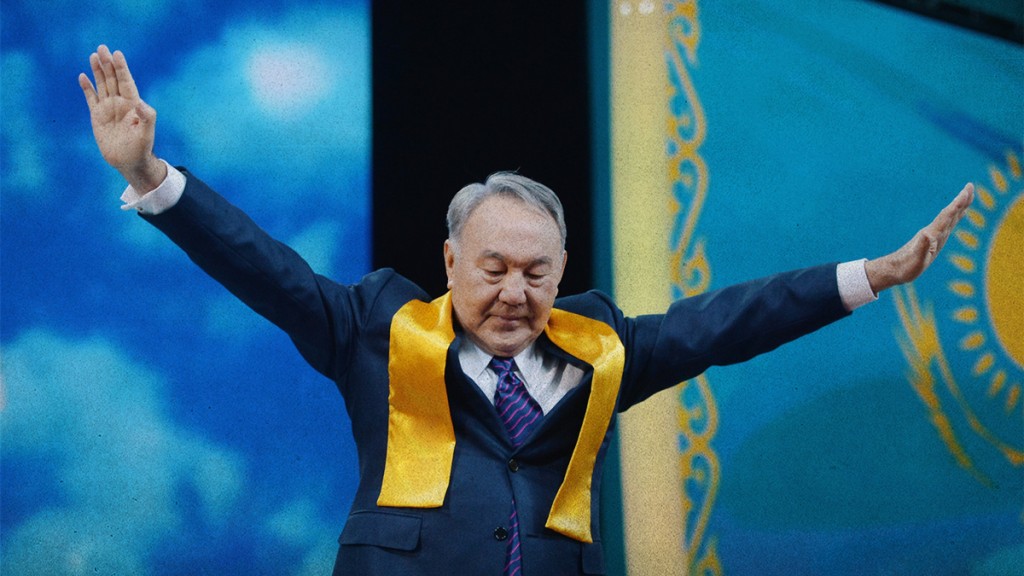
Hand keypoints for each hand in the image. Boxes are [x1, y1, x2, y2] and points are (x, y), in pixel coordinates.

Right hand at [79, 45, 165, 191]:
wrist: (129, 162)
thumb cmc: (141, 148)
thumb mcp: (147, 133)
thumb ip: (147, 117)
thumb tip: (141, 104)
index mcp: (133, 104)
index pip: (126, 82)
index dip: (122, 68)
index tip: (117, 54)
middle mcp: (120, 103)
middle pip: (112, 79)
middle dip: (108, 64)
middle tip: (102, 48)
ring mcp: (108, 108)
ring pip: (102, 85)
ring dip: (98, 71)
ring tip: (94, 55)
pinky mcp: (97, 116)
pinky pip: (91, 98)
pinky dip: (87, 88)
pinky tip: (83, 76)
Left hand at [865, 183, 974, 292]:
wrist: (894, 270)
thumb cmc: (905, 267)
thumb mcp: (916, 261)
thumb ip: (922, 247)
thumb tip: (927, 234)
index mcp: (932, 235)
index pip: (947, 216)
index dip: (957, 204)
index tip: (966, 191)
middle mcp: (933, 232)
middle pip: (949, 213)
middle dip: (961, 201)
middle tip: (970, 186)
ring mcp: (932, 236)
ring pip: (948, 218)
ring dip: (958, 207)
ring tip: (966, 196)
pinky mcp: (932, 241)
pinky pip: (945, 225)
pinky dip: (953, 218)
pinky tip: (956, 215)